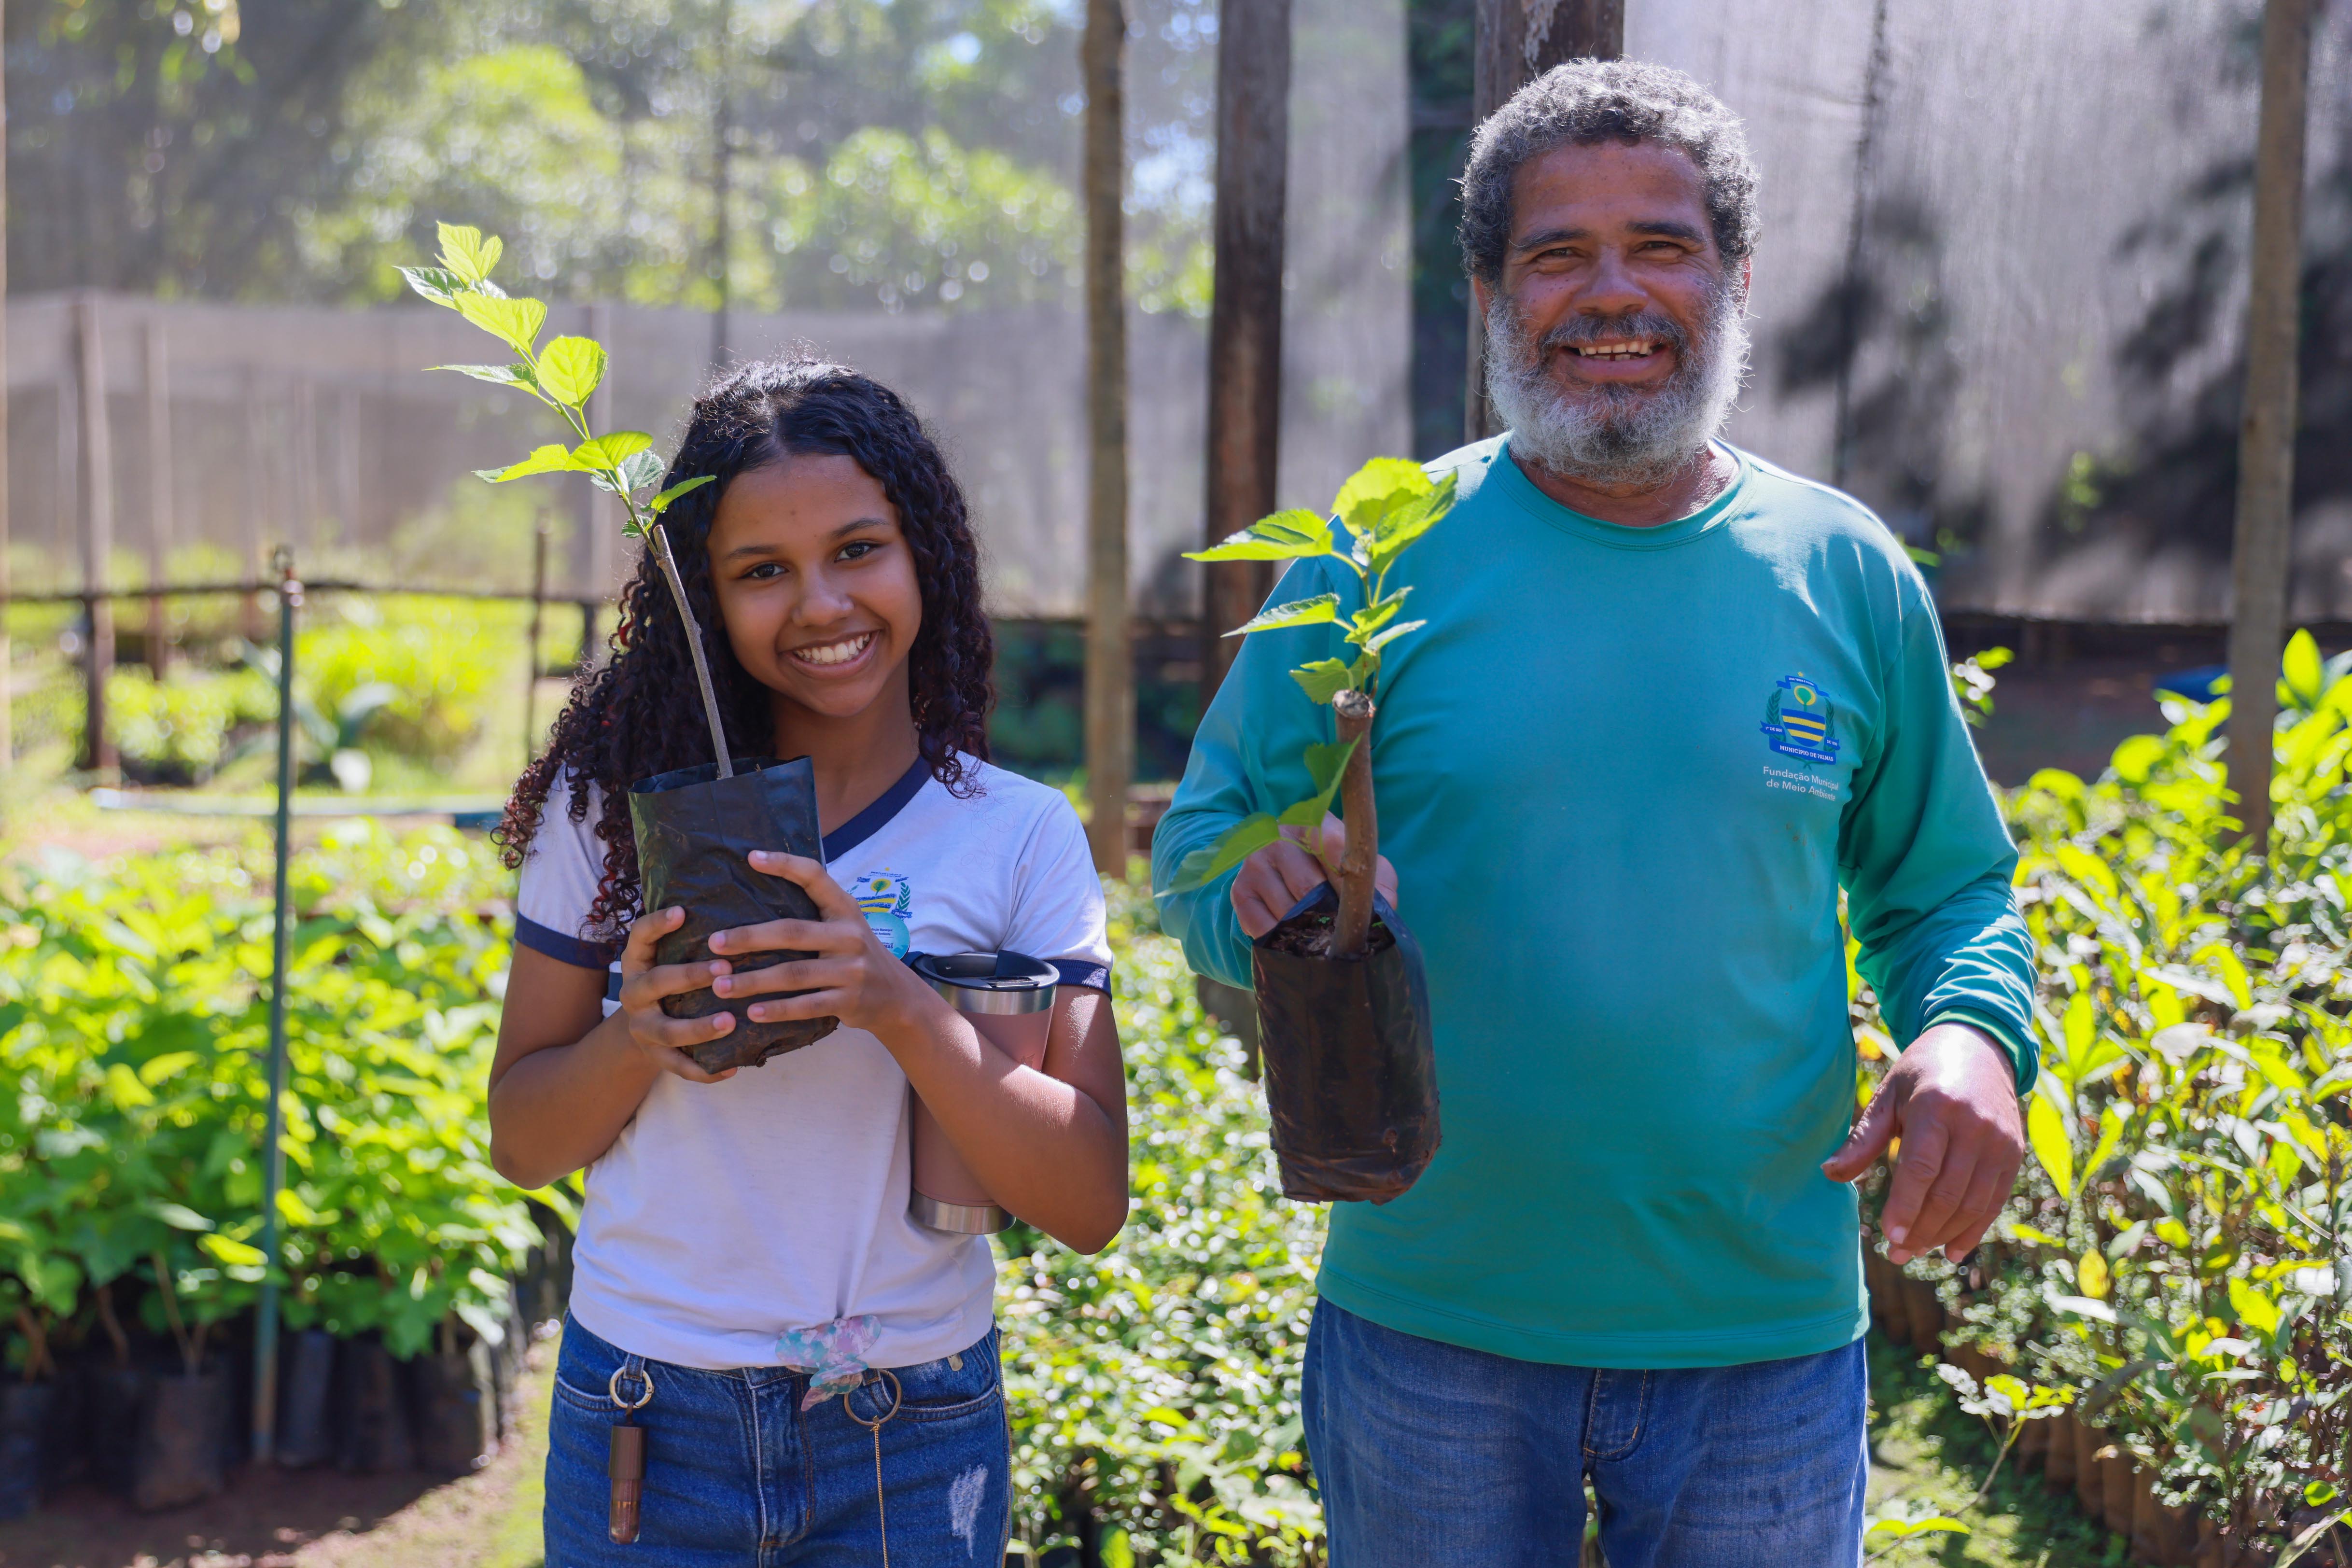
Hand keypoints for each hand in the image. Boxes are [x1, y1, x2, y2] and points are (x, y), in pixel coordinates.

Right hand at [615, 904, 740, 1084]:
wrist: (645, 1028)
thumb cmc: (671, 978)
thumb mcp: (669, 955)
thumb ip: (690, 936)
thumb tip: (735, 890)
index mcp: (638, 961)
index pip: (640, 936)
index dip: (657, 924)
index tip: (683, 911)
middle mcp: (634, 992)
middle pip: (657, 982)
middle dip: (690, 976)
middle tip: (725, 970)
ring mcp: (642, 1027)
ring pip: (667, 1030)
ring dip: (698, 1028)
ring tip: (729, 1022)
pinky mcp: (655, 1056)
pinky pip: (679, 1066)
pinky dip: (704, 1071)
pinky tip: (731, 1068)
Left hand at [707, 851, 941, 1039]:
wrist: (899, 998)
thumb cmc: (857, 957)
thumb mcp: (846, 928)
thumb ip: (815, 914)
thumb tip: (758, 898)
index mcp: (846, 910)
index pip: (815, 877)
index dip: (785, 865)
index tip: (751, 857)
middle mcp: (850, 936)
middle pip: (792, 932)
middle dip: (749, 937)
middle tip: (714, 943)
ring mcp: (851, 970)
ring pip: (793, 974)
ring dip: (752, 980)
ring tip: (719, 986)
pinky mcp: (849, 1001)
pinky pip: (806, 1006)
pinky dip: (777, 1010)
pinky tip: (752, 1012)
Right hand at [1229, 813, 1399, 938]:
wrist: (1287, 870)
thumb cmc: (1334, 868)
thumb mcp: (1362, 867)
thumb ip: (1379, 882)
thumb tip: (1382, 909)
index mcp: (1313, 822)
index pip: (1334, 846)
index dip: (1350, 881)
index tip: (1361, 906)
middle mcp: (1278, 837)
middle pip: (1309, 888)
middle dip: (1331, 916)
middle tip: (1344, 933)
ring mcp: (1255, 864)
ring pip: (1287, 912)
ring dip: (1308, 931)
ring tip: (1322, 936)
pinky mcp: (1240, 891)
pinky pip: (1265, 928)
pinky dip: (1284, 940)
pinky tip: (1296, 937)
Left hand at [1822, 1023, 2023, 1264]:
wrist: (1978, 1047)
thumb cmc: (1921, 1074)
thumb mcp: (1888, 1096)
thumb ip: (1863, 1138)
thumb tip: (1829, 1174)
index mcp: (1936, 1107)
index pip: (1921, 1168)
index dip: (1906, 1206)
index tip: (1890, 1237)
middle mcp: (1974, 1126)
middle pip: (1947, 1193)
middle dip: (1921, 1229)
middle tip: (1897, 1254)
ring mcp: (1999, 1141)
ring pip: (1972, 1203)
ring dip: (1944, 1235)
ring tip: (1917, 1252)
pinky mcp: (2014, 1153)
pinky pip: (1994, 1200)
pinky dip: (1974, 1230)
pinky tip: (1952, 1251)